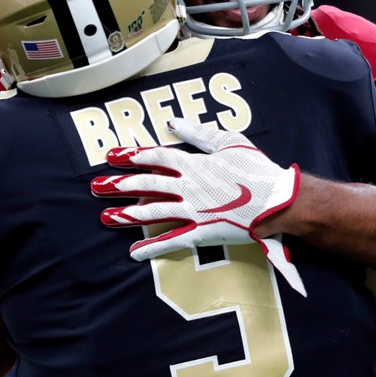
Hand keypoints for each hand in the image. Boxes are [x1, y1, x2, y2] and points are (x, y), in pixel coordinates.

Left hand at [92, 117, 305, 295]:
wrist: (279, 200)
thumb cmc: (257, 168)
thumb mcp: (229, 141)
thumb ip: (198, 134)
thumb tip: (173, 124)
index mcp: (194, 163)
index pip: (156, 157)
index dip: (132, 155)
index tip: (111, 155)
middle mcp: (189, 187)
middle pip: (147, 184)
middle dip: (119, 185)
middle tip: (96, 186)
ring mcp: (194, 211)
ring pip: (154, 212)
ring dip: (127, 215)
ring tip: (105, 216)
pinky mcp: (204, 231)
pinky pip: (174, 240)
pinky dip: (153, 247)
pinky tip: (134, 252)